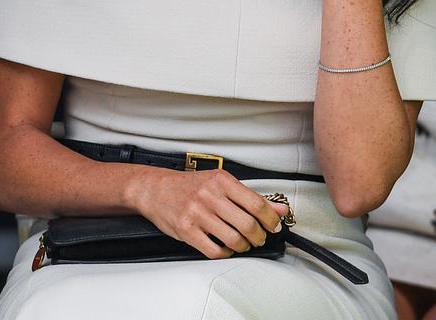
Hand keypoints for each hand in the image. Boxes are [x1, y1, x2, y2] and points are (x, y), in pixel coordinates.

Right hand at [128, 168, 288, 258]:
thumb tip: (279, 208)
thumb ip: (251, 196)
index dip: (271, 219)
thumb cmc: (190, 186)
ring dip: (243, 246)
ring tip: (244, 244)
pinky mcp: (186, 230)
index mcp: (222, 181)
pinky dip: (225, 253)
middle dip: (259, 236)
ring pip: (232, 239)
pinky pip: (213, 250)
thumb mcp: (222, 183)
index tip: (275, 226)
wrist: (156, 189)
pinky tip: (226, 248)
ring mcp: (197, 214)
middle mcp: (210, 196)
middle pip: (247, 223)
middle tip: (260, 238)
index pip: (256, 203)